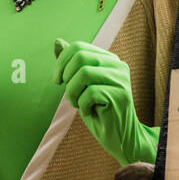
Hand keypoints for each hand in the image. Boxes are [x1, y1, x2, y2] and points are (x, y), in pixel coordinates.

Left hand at [53, 38, 157, 165]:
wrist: (118, 138)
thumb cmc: (98, 111)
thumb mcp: (80, 85)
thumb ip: (71, 64)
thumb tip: (57, 41)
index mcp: (108, 59)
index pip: (79, 47)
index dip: (61, 63)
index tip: (57, 81)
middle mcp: (118, 65)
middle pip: (80, 56)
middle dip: (66, 77)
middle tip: (69, 95)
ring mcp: (121, 79)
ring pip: (84, 73)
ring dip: (73, 93)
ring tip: (78, 105)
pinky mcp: (121, 95)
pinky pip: (90, 93)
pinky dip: (83, 105)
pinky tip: (90, 112)